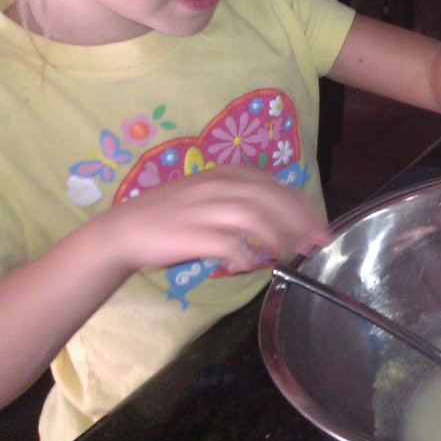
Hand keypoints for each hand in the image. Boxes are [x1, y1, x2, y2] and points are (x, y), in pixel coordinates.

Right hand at [99, 165, 330, 273]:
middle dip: (299, 221)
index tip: (317, 225)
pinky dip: (245, 255)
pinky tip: (252, 265)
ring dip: (277, 236)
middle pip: (271, 198)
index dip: (301, 206)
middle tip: (317, 242)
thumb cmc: (169, 216)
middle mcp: (217, 186)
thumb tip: (280, 218)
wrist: (123, 231)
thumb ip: (241, 198)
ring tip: (289, 254)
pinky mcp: (190, 234)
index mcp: (225, 174)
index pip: (274, 186)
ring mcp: (204, 209)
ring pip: (253, 216)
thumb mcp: (208, 193)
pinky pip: (227, 244)